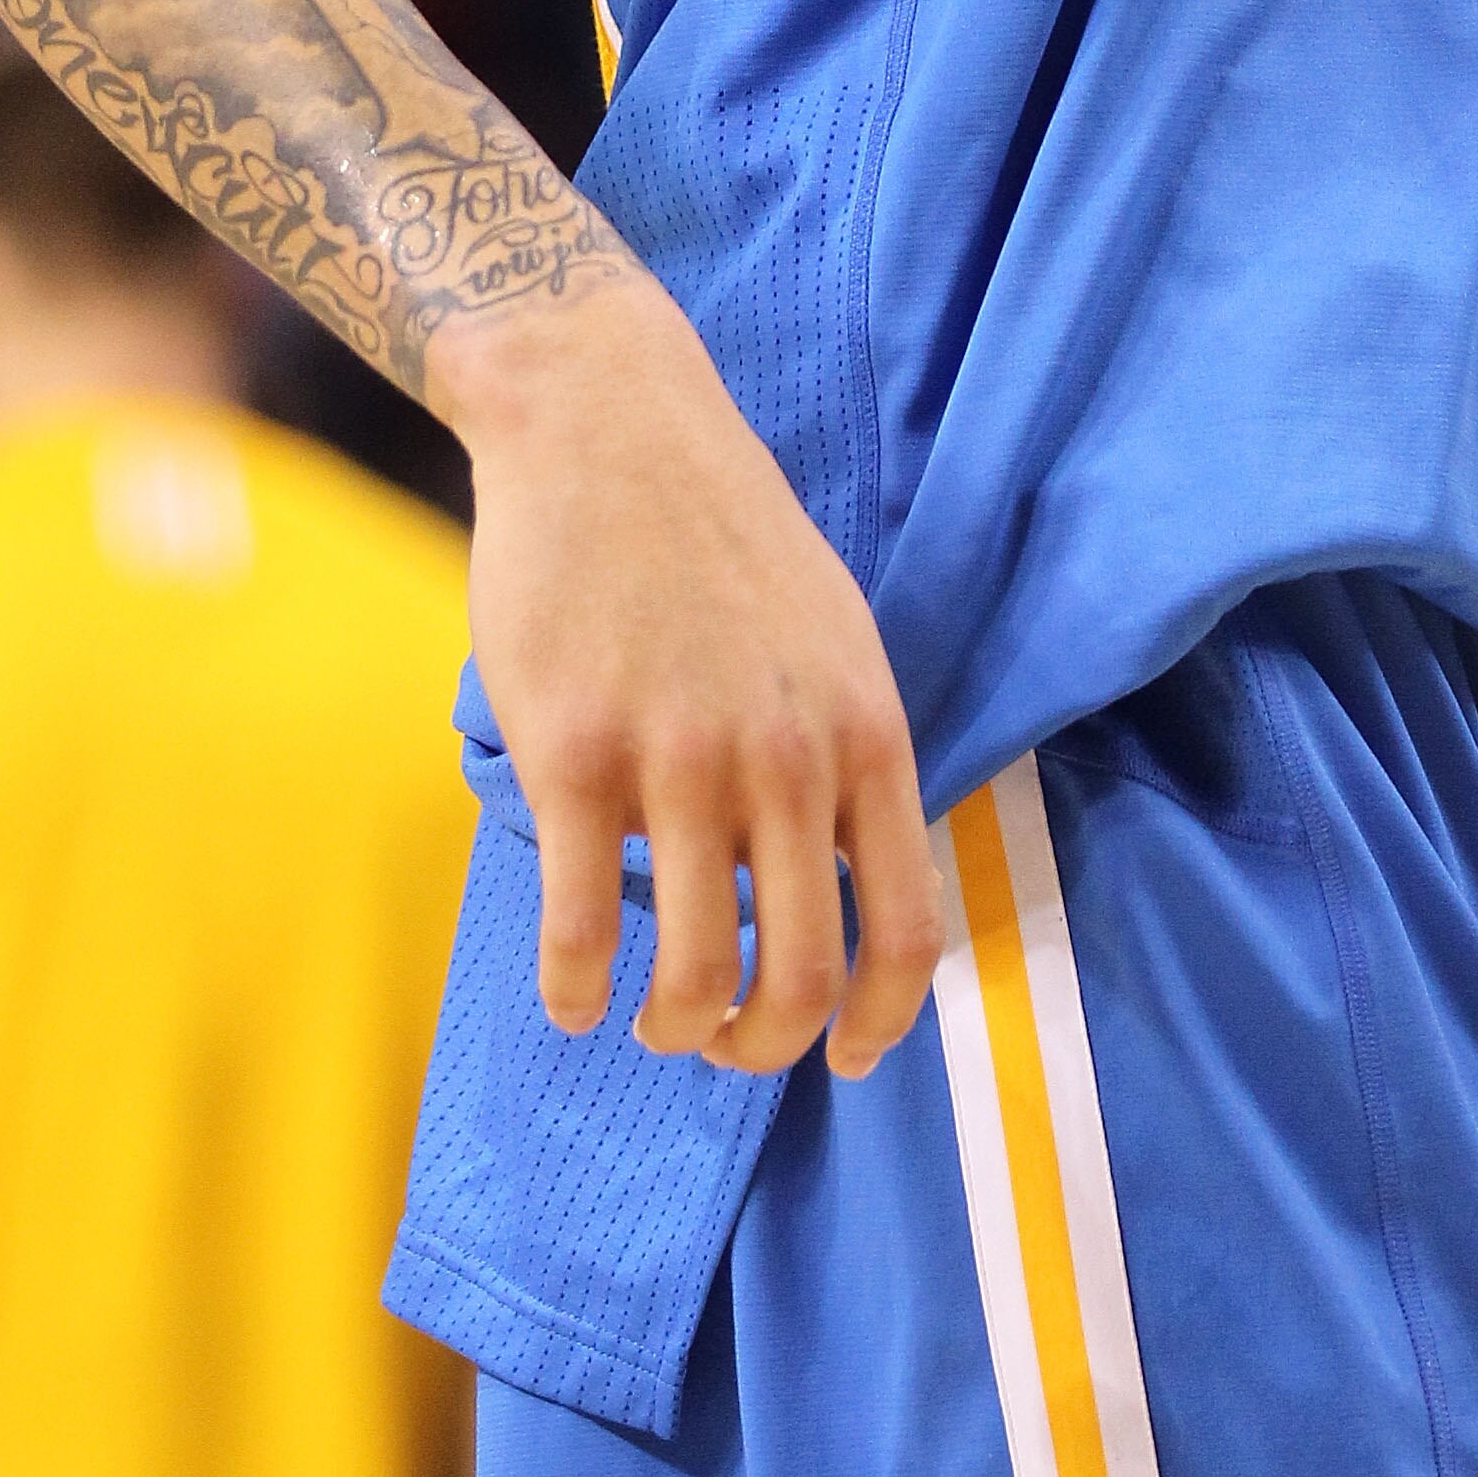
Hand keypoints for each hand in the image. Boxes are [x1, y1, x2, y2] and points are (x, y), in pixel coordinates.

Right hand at [431, 268, 941, 1079]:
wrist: (607, 420)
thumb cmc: (716, 530)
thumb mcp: (831, 633)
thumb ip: (846, 750)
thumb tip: (850, 881)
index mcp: (863, 727)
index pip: (906, 926)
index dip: (880, 1024)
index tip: (844, 1057)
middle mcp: (787, 755)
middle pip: (803, 977)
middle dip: (762, 1047)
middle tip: (722, 1042)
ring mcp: (681, 759)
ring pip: (695, 975)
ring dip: (673, 1028)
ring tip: (650, 1016)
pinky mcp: (578, 754)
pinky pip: (583, 928)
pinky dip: (577, 992)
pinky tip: (572, 993)